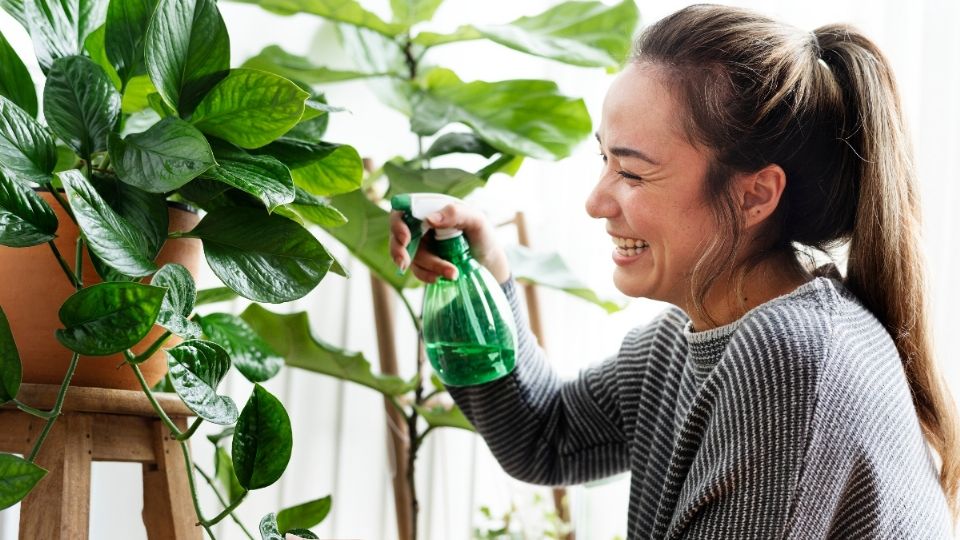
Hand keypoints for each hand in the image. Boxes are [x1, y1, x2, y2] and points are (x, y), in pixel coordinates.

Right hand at [389, 202, 510, 283]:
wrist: (489, 263)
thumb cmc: (483, 236)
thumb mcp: (476, 221)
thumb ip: (456, 214)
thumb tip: (429, 219)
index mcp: (430, 209)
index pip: (404, 211)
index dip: (397, 224)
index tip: (405, 239)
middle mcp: (422, 227)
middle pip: (397, 236)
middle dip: (398, 251)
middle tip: (404, 263)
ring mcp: (422, 246)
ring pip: (409, 257)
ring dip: (428, 266)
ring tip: (453, 273)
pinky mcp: (425, 264)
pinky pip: (417, 270)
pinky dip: (427, 275)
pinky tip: (441, 278)